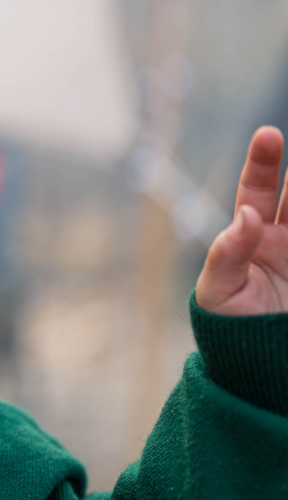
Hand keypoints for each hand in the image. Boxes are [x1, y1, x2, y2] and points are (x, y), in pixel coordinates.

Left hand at [197, 126, 287, 315]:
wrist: (259, 365)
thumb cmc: (230, 324)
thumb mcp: (218, 291)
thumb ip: (227, 253)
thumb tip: (245, 216)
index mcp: (253, 234)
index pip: (258, 189)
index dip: (263, 161)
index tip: (268, 135)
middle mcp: (287, 237)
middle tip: (282, 140)